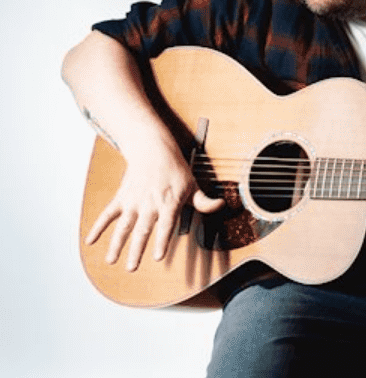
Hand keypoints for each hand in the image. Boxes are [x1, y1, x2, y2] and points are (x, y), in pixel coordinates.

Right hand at [85, 139, 223, 271]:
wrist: (152, 149)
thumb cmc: (175, 169)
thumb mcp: (193, 184)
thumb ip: (204, 201)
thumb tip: (221, 206)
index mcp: (169, 202)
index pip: (166, 225)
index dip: (162, 241)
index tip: (158, 257)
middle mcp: (149, 204)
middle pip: (142, 230)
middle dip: (136, 250)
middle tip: (132, 268)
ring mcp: (133, 201)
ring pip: (123, 226)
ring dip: (116, 244)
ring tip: (111, 261)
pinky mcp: (121, 198)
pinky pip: (107, 214)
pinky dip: (98, 227)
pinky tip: (90, 241)